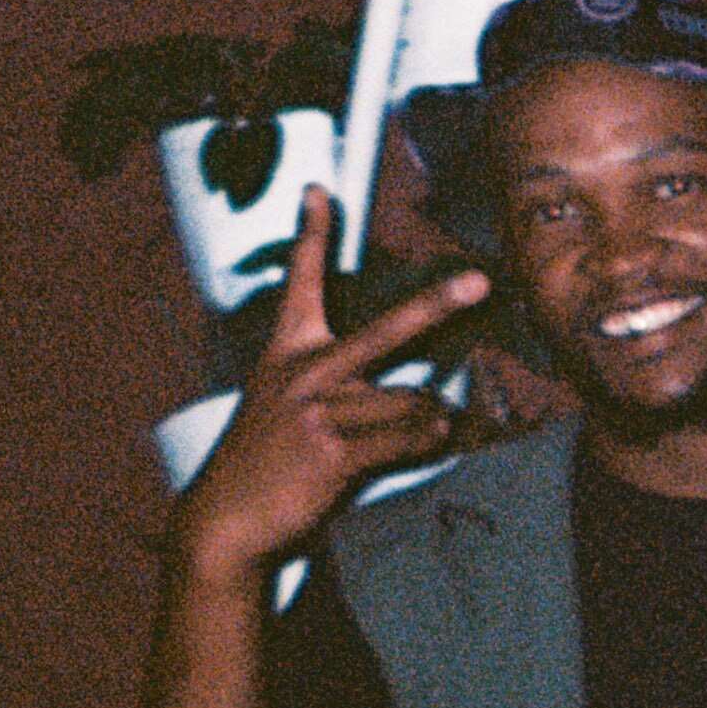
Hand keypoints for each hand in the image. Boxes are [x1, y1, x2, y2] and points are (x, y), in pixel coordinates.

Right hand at [167, 186, 487, 582]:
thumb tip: (415, 385)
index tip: (320, 190)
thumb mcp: (279, 398)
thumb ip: (330, 376)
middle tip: (479, 280)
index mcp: (287, 350)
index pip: (300, 281)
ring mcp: (320, 411)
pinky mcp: (334, 452)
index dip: (312, 233)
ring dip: (431, 416)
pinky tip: (437, 436)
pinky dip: (427, 439)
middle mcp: (305, 372)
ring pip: (410, 400)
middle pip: (385, 329)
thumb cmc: (266, 457)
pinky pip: (405, 438)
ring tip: (427, 428)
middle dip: (437, 304)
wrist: (226, 517)